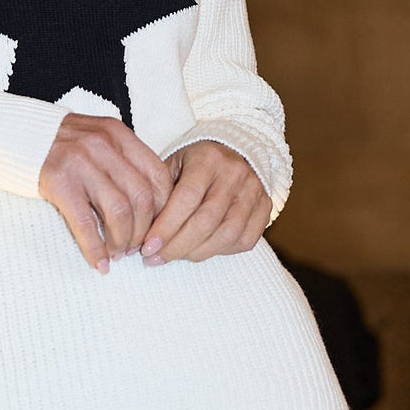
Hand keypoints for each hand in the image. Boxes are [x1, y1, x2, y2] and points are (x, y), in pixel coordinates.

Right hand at [38, 113, 175, 272]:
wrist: (8, 132)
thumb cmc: (56, 142)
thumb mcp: (95, 138)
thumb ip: (121, 159)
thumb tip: (148, 203)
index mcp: (117, 133)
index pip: (157, 175)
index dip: (163, 208)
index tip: (156, 227)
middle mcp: (103, 145)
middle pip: (142, 197)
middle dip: (143, 230)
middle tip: (135, 246)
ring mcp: (81, 162)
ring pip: (119, 211)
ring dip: (122, 240)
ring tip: (117, 253)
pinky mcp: (59, 182)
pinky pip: (86, 224)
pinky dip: (95, 249)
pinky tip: (99, 263)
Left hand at [139, 140, 270, 264]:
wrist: (234, 151)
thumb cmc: (194, 164)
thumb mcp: (173, 166)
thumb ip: (160, 195)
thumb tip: (143, 234)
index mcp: (208, 159)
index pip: (187, 198)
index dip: (166, 227)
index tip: (148, 247)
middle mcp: (235, 173)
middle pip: (207, 221)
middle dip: (177, 246)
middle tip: (155, 258)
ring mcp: (254, 191)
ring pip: (227, 234)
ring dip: (197, 252)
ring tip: (175, 256)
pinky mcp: (266, 208)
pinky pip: (244, 240)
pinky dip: (220, 251)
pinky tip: (201, 249)